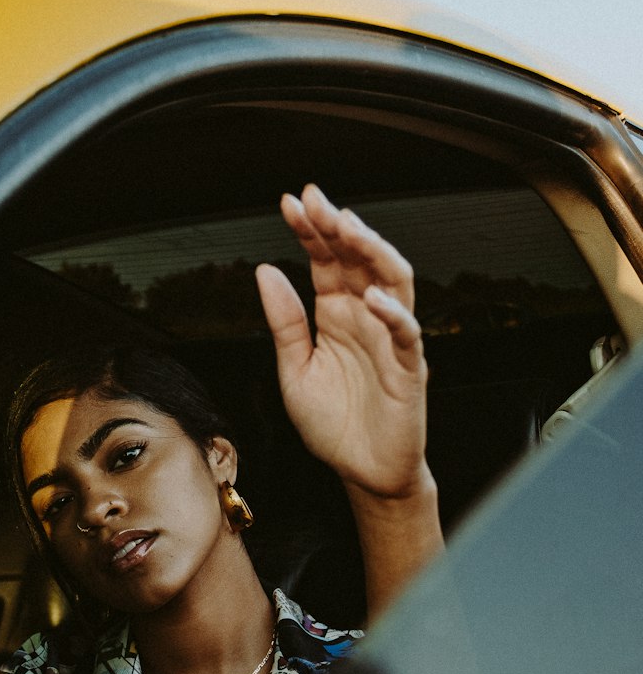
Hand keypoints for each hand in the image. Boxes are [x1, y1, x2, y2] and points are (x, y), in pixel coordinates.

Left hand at [256, 184, 430, 498]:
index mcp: (335, 314)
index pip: (326, 261)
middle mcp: (365, 318)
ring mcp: (389, 339)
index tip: (290, 202)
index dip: (310, 230)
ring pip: (392, 281)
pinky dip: (392, 313)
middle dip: (338, 226)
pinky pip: (406, 333)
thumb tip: (266, 271)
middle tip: (316, 201)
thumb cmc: (333, 425)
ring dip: (372, 251)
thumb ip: (284, 322)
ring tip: (348, 228)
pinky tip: (370, 297)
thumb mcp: (293, 370)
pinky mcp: (408, 369)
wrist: (360, 472)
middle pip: (358, 259)